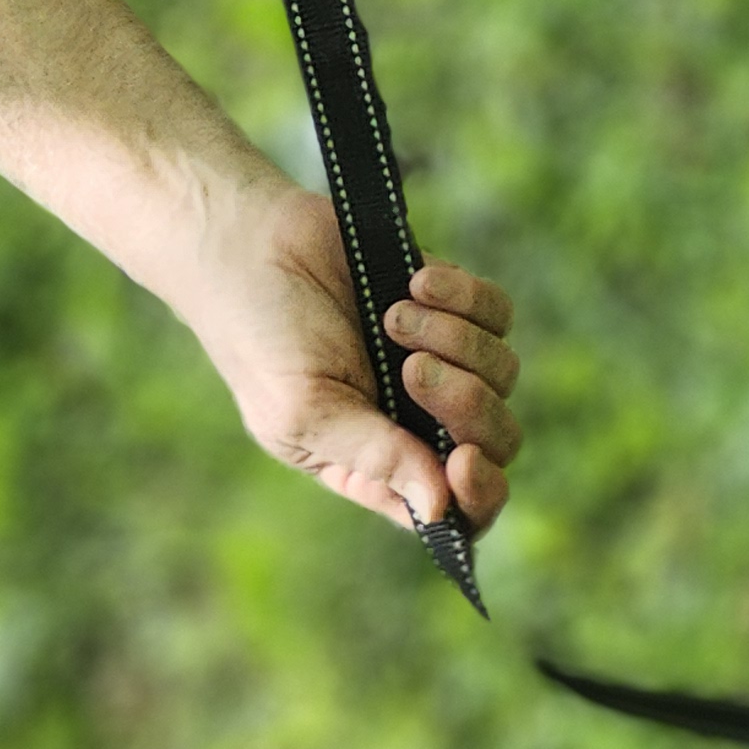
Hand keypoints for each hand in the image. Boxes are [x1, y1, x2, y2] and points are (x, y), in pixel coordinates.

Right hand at [205, 182, 521, 534]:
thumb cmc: (259, 334)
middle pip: (496, 441)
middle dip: (467, 406)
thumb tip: (438, 507)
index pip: (457, 510)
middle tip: (413, 368)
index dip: (478, 495)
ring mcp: (441, 362)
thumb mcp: (304, 410)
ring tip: (394, 316)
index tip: (464, 459)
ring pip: (502, 375)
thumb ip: (375, 458)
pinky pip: (496, 315)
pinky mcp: (451, 307)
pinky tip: (414, 283)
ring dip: (456, 342)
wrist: (246, 238)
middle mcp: (417, 421)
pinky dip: (464, 298)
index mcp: (379, 466)